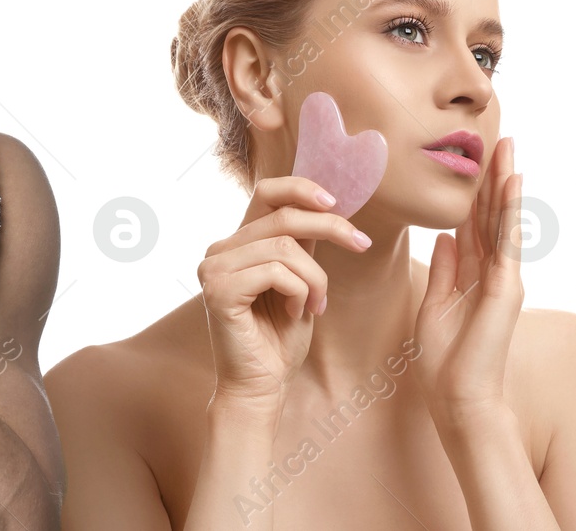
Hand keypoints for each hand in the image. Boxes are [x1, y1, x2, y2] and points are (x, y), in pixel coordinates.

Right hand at [197, 176, 373, 408]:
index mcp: (237, 243)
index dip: (301, 187)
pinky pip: (275, 272)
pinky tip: (297, 314)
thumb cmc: (279, 339)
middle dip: (329, 227)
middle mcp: (219, 250)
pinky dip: (299, 292)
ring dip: (316, 277)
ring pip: (284, 247)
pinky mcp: (217, 290)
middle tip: (362, 245)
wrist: (260, 388)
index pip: (266, 193)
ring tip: (317, 304)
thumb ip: (301, 246)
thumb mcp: (299, 282)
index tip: (337, 202)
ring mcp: (213, 268)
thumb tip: (328, 205)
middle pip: (281, 216)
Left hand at [413, 136, 523, 429]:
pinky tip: (512, 183)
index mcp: (473, 276)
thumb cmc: (445, 361)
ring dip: (506, 183)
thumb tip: (446, 237)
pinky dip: (509, 210)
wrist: (457, 397)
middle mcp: (493, 273)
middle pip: (492, 215)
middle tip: (500, 140)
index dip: (475, 194)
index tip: (476, 162)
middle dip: (495, 178)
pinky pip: (507, 239)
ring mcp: (503, 278)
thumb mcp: (435, 305)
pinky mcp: (506, 287)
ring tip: (509, 148)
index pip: (474, 225)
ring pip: (503, 220)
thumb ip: (444, 271)